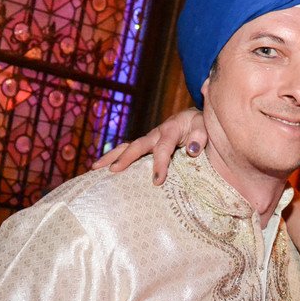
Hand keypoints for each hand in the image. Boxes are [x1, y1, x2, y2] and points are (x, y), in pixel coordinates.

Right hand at [91, 109, 207, 183]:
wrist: (195, 119)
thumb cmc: (200, 125)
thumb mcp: (204, 126)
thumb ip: (200, 136)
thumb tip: (192, 151)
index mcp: (171, 130)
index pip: (163, 149)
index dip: (159, 165)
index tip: (157, 182)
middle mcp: (156, 134)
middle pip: (137, 146)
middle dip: (125, 158)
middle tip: (113, 171)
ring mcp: (149, 140)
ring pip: (127, 147)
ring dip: (111, 157)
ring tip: (95, 169)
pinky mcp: (146, 146)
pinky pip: (129, 151)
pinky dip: (115, 159)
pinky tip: (103, 171)